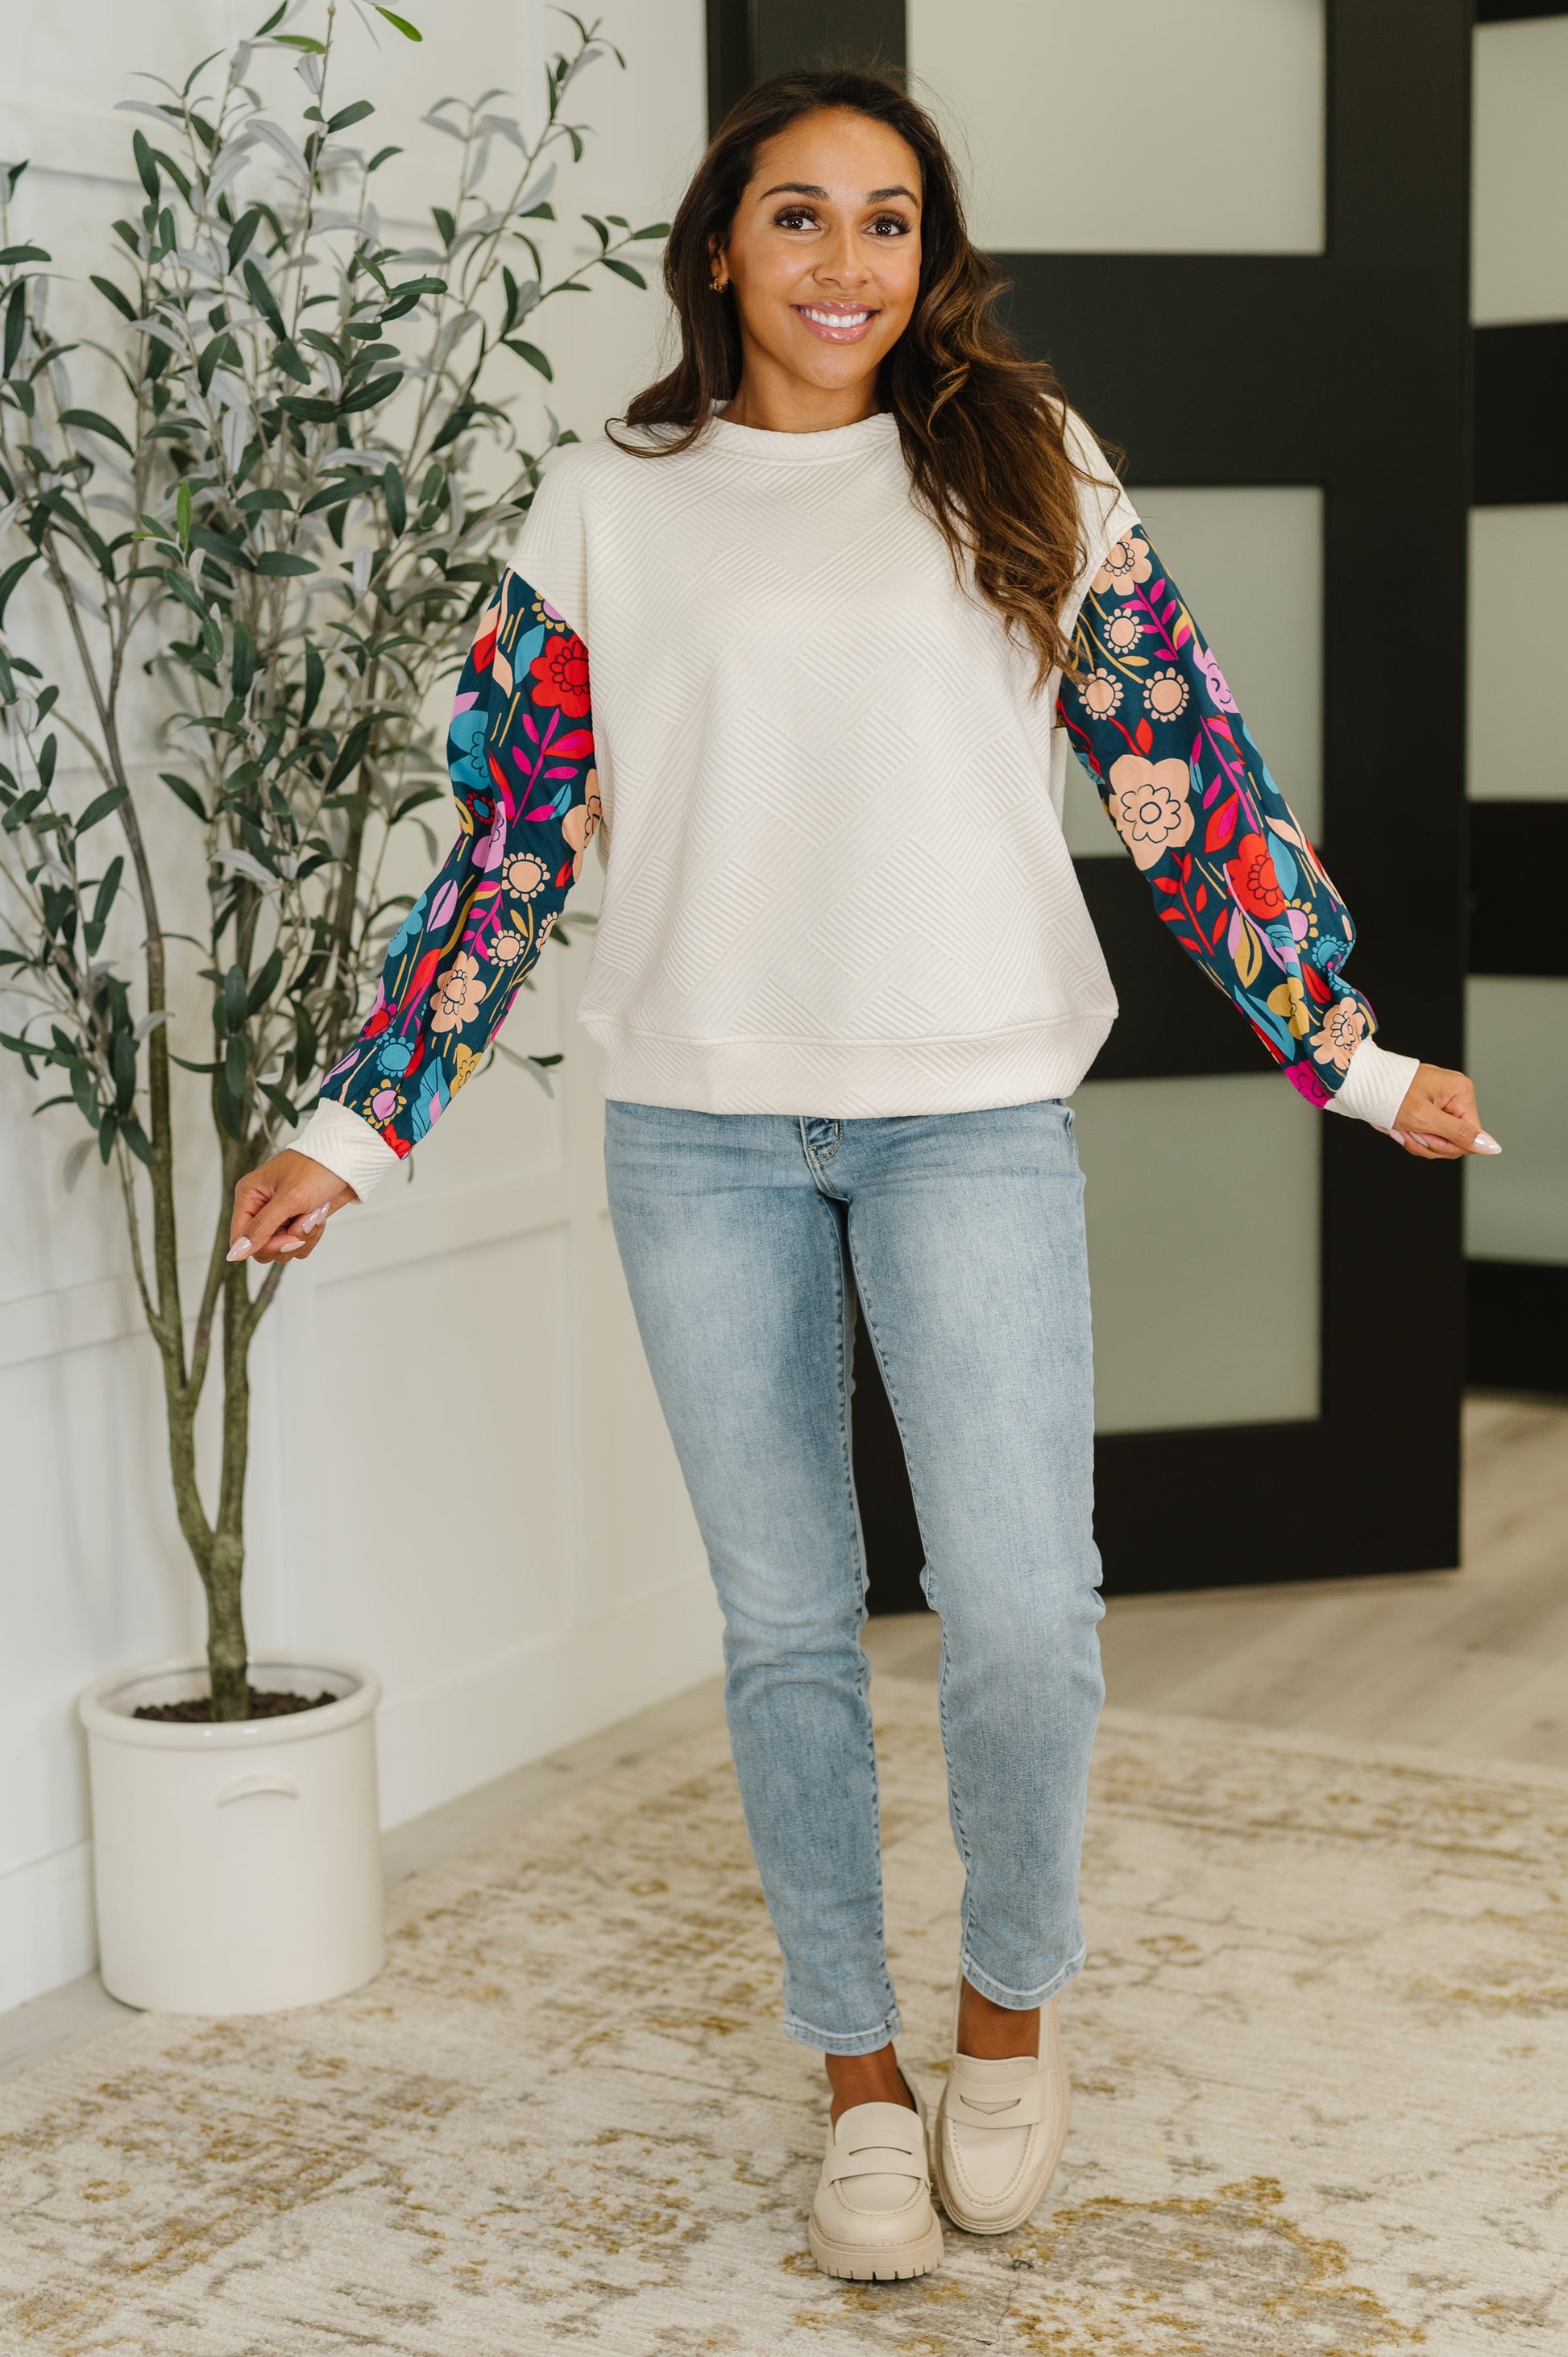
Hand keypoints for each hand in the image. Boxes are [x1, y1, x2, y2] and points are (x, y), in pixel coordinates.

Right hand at [228, 1149, 356, 1264]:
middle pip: (263, 1248)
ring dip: (305, 1235)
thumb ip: (261, 1227)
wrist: (348, 1161)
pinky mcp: (297, 1221)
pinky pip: (300, 1244)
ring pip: (284, 1248)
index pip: (242, 1238)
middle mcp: (261, 1207)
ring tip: (315, 1212)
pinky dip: (313, 1234)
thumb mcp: (289, 1198)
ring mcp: (280, 1216)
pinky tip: (319, 1214)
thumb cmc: (317, 1168)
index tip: (289, 1239)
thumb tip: (236, 1253)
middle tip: (305, 1220)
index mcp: (249, 1196)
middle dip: (289, 1240)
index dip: (265, 1246)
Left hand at [1385, 1063, 1499, 1160]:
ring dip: (1415, 1139)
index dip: (1446, 1145)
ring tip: (1399, 1126)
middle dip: (1427, 1142)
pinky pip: (1427, 1133)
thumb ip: (1460, 1134)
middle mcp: (1455, 1096)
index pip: (1470, 1136)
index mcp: (1461, 1092)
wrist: (1359, 1081)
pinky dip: (1410, 1134)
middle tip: (1407, 1130)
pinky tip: (1398, 1126)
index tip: (1422, 1134)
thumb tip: (1493, 1147)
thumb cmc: (1388, 1093)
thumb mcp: (1425, 1118)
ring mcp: (1441, 1102)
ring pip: (1438, 1140)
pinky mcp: (1428, 1108)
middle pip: (1454, 1141)